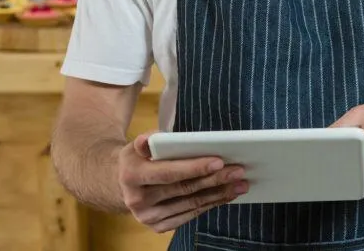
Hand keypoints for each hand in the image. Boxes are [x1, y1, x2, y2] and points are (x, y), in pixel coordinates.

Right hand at [117, 132, 248, 233]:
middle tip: (238, 171)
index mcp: (132, 176)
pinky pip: (190, 215)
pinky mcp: (158, 226)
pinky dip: (210, 204)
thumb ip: (147, 140)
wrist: (122, 186)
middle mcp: (138, 200)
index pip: (168, 172)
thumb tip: (155, 137)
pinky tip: (226, 195)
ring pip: (191, 204)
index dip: (194, 168)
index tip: (219, 162)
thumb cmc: (138, 160)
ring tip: (240, 184)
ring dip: (219, 194)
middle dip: (215, 180)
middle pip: (184, 189)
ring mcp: (148, 217)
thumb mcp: (136, 145)